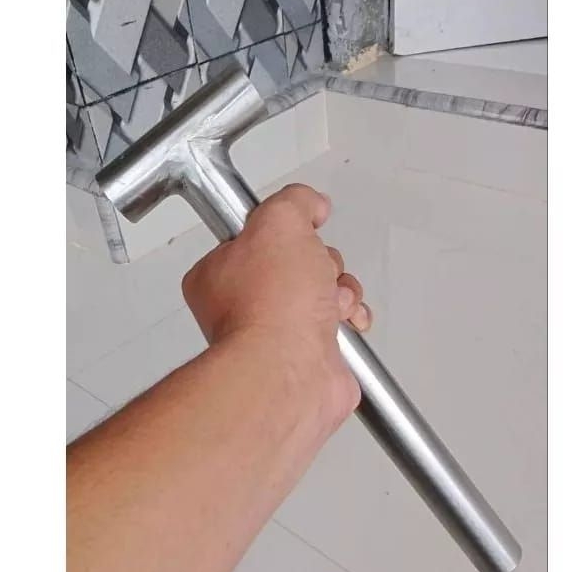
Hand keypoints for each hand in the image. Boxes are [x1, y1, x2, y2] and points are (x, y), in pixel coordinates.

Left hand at [182, 183, 371, 430]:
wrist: (293, 370)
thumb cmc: (272, 309)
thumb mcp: (279, 221)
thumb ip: (295, 201)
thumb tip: (312, 204)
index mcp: (220, 274)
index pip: (258, 236)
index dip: (285, 232)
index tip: (293, 233)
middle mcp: (244, 304)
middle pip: (299, 260)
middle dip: (319, 263)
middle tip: (312, 275)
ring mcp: (278, 330)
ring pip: (324, 288)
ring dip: (338, 289)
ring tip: (328, 302)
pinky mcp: (310, 351)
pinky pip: (341, 320)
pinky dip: (352, 316)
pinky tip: (345, 320)